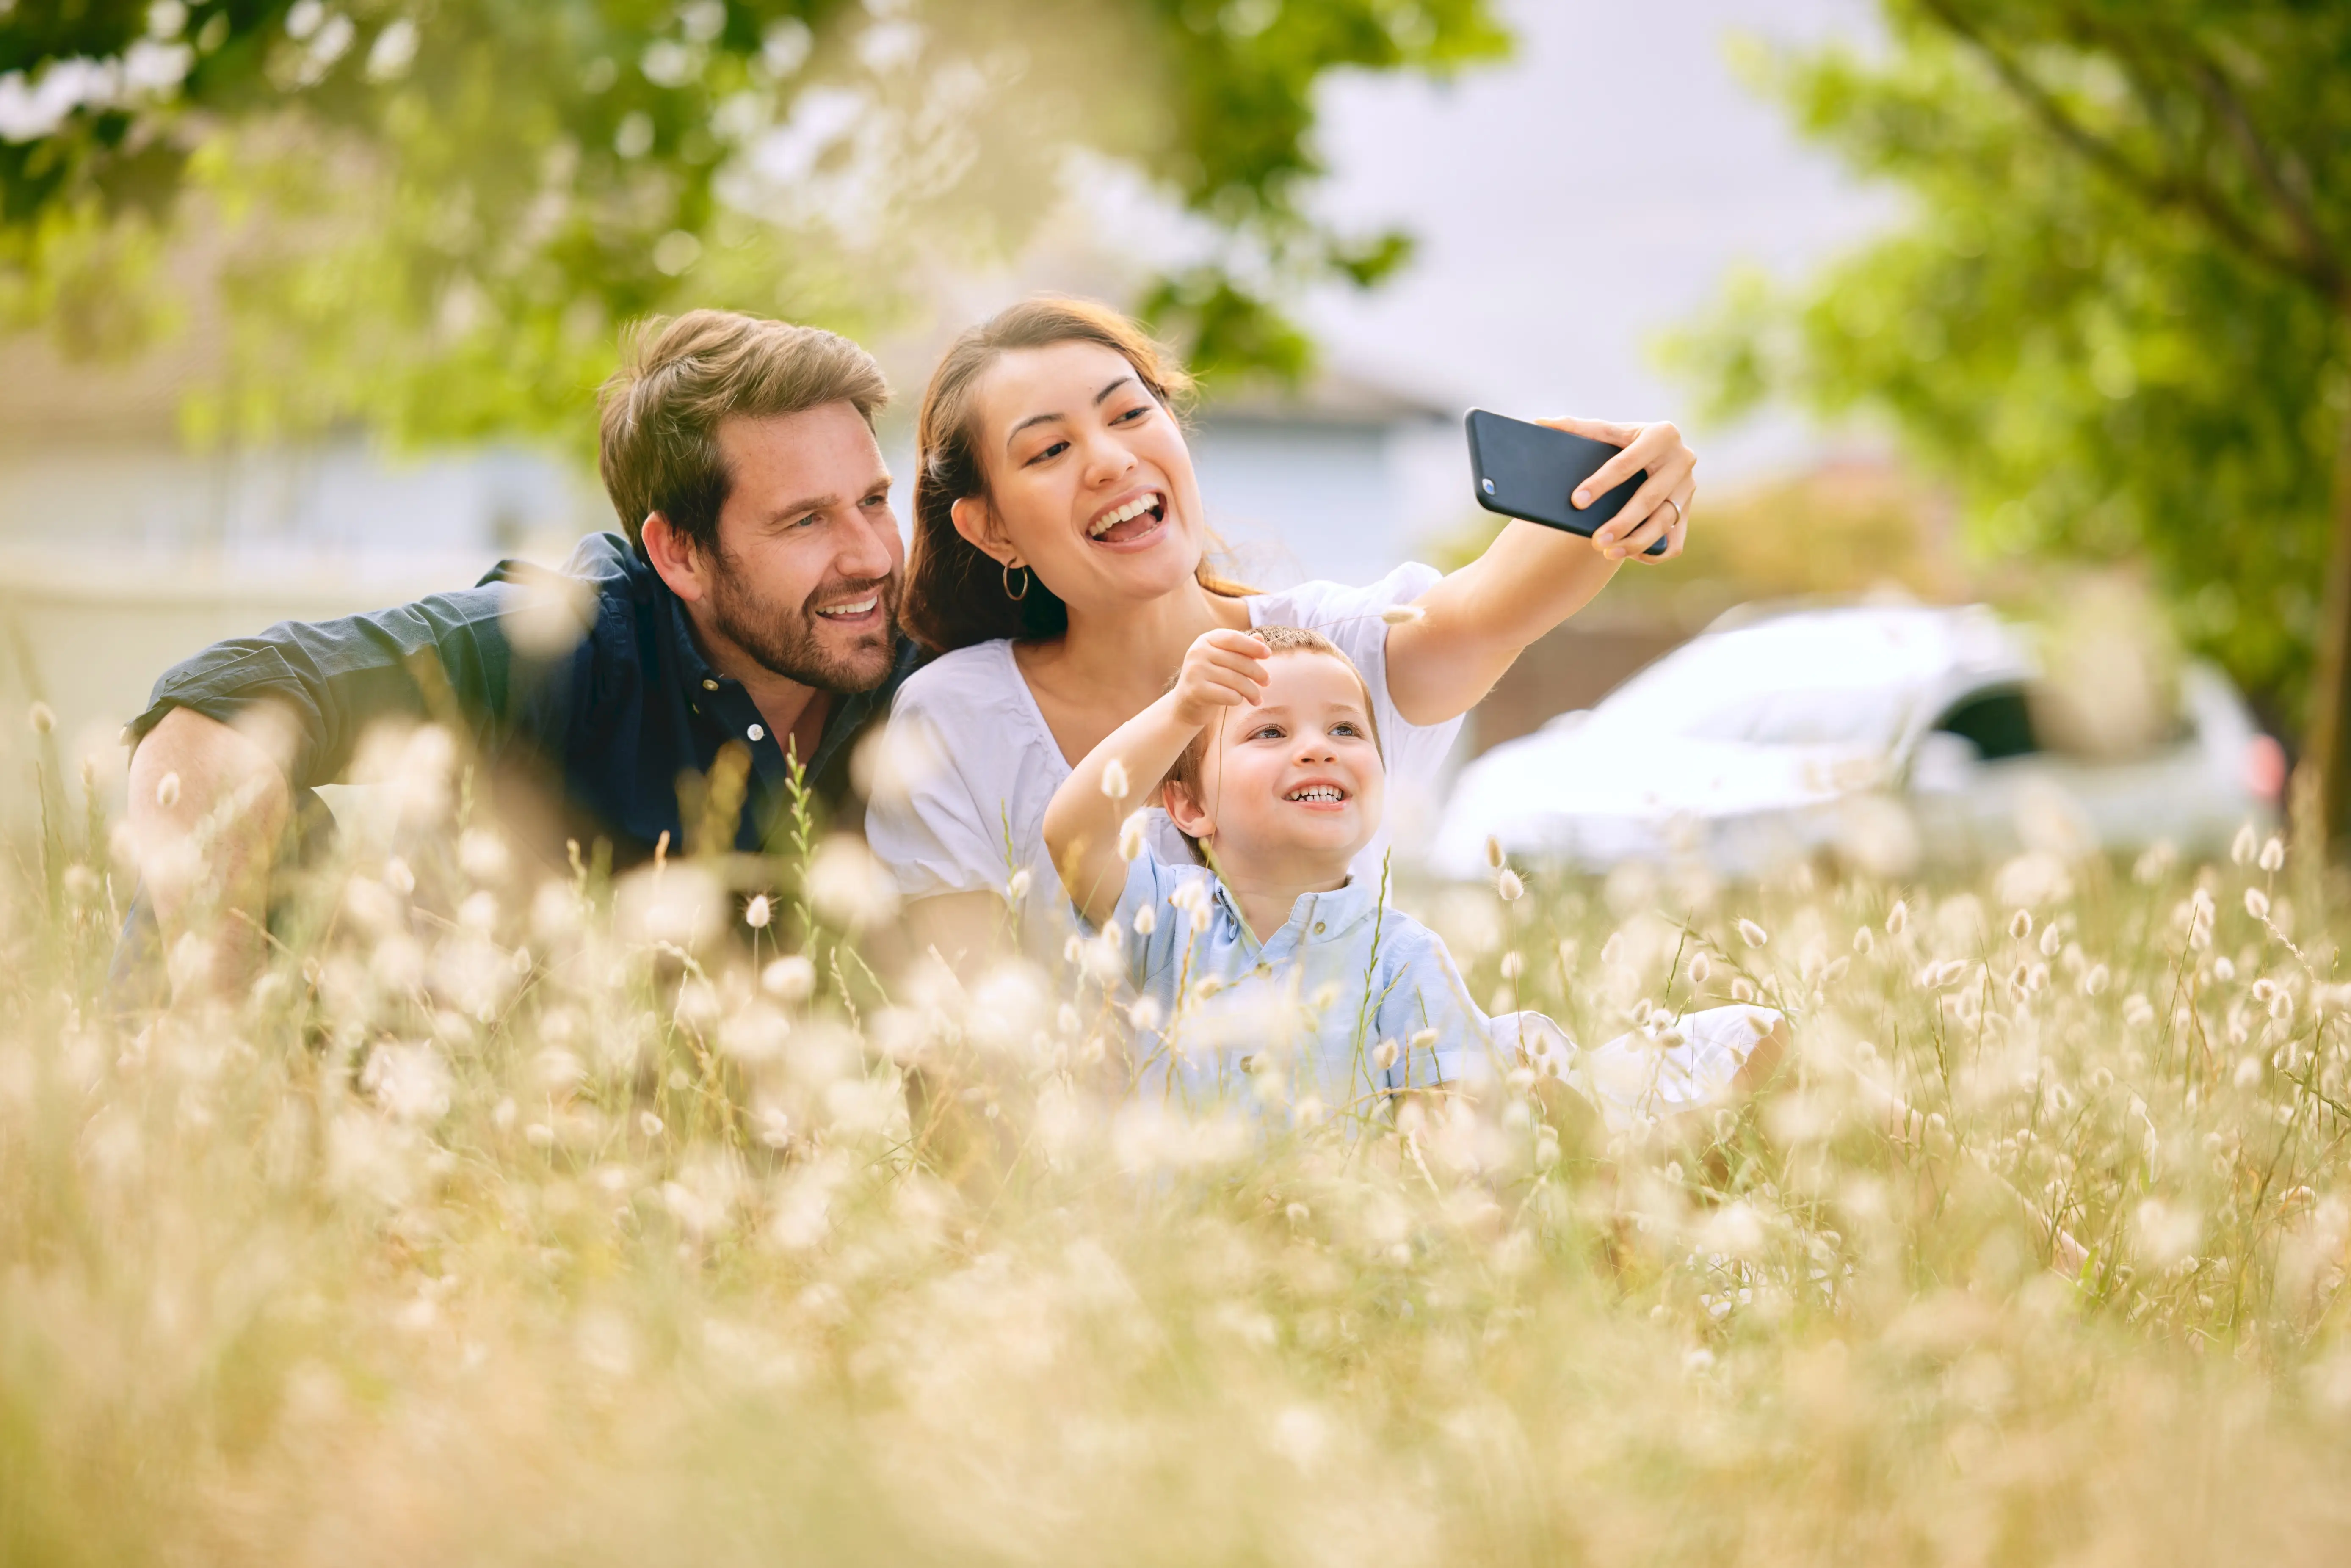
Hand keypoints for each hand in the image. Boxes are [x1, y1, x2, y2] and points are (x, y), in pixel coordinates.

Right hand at [1171, 628, 1269, 728]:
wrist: (1186, 705)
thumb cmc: (1210, 680)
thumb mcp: (1224, 661)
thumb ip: (1241, 649)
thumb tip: (1261, 638)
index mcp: (1205, 640)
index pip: (1233, 638)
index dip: (1253, 646)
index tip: (1268, 655)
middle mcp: (1197, 652)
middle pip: (1238, 661)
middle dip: (1258, 673)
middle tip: (1267, 682)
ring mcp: (1195, 671)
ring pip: (1237, 680)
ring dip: (1252, 691)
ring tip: (1258, 699)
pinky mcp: (1196, 691)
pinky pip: (1229, 695)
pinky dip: (1238, 699)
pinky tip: (1239, 701)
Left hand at [1540, 416, 1695, 563]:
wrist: (1657, 453)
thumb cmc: (1624, 442)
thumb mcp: (1608, 431)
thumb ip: (1577, 427)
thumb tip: (1539, 423)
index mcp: (1662, 434)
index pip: (1626, 463)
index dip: (1600, 483)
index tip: (1576, 502)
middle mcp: (1682, 460)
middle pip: (1649, 498)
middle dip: (1621, 522)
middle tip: (1593, 539)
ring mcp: (1688, 488)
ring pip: (1663, 523)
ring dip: (1635, 542)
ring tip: (1606, 552)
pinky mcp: (1687, 511)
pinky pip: (1675, 541)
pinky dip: (1654, 551)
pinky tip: (1631, 555)